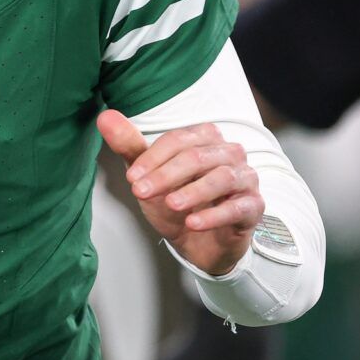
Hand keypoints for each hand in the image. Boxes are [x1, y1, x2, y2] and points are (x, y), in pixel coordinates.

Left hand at [96, 111, 261, 275]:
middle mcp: (229, 153)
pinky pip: (239, 207)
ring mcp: (245, 179)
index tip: (132, 178)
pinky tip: (193, 223)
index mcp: (205, 138)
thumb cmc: (176, 201)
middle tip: (141, 192)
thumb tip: (105, 116)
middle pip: (198, 156)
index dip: (153, 158)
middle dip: (166, 175)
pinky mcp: (254, 207)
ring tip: (171, 205)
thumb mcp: (149, 176)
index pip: (178, 140)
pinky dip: (215, 215)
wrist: (198, 242)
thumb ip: (130, 147)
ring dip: (193, 192)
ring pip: (223, 177)